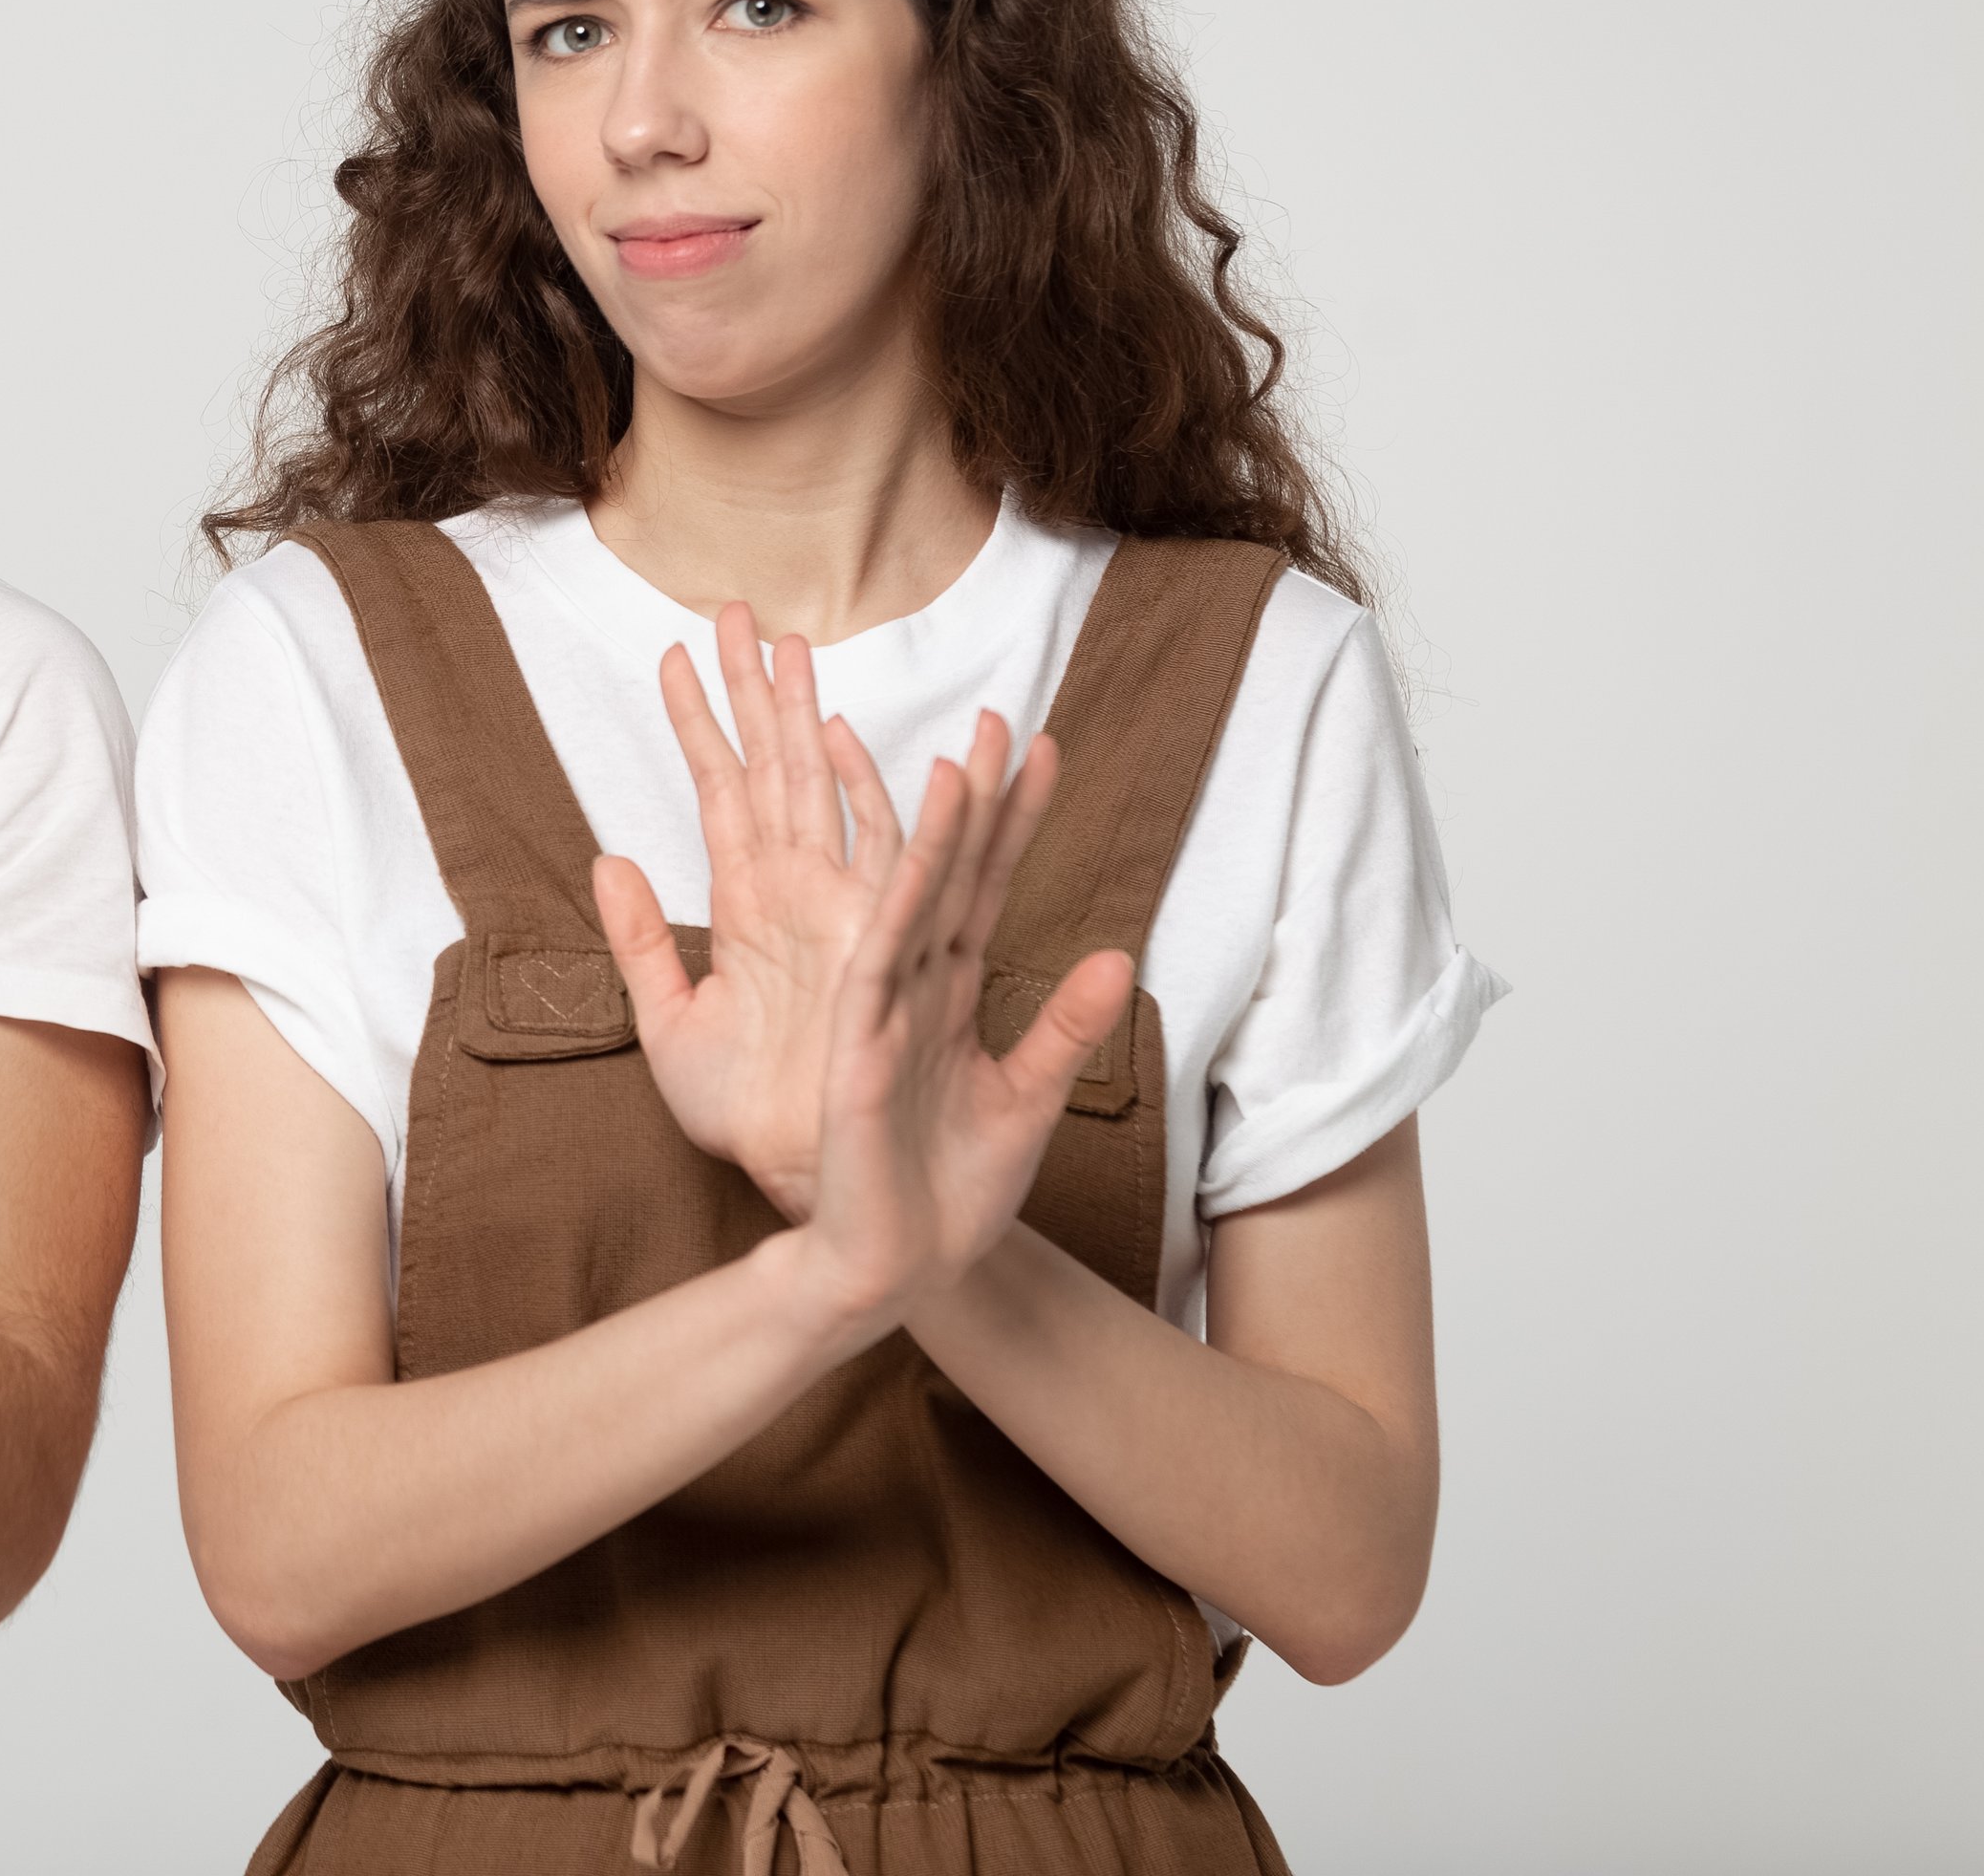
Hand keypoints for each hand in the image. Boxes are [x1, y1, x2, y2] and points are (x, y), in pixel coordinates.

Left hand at [595, 606, 901, 1214]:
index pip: (720, 792)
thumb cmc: (748, 1116)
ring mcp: (842, 911)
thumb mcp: (666, 1026)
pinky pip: (881, 861)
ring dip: (809, 721)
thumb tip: (604, 858)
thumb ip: (638, 941)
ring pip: (827, 793)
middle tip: (738, 609)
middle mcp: (801, 893)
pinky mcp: (877, 948)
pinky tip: (847, 747)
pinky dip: (873, 800)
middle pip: (775, 769)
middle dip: (756, 690)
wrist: (807, 1183)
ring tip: (796, 645)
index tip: (674, 652)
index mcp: (752, 905)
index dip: (697, 723)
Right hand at [794, 722, 1132, 1324]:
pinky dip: (897, 911)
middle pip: (947, 873)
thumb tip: (1123, 959)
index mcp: (948, 994)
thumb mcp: (1029, 1101)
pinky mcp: (860, 1052)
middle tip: (1003, 714)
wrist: (902, 1268)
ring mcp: (881, 1013)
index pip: (986, 888)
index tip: (1046, 748)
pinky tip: (917, 862)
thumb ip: (1069, 1030)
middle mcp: (912, 987)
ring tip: (962, 764)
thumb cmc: (953, 1191)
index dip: (1015, 820)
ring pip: (909, 904)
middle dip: (978, 798)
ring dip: (936, 836)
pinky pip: (880, 969)